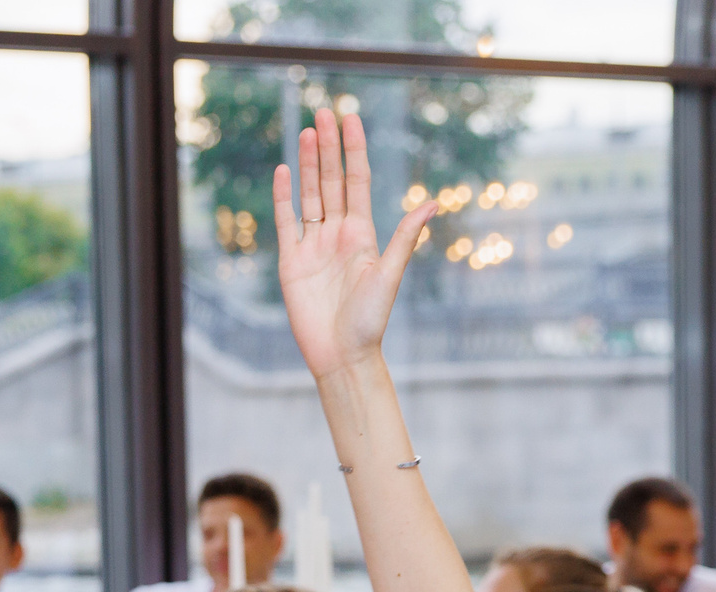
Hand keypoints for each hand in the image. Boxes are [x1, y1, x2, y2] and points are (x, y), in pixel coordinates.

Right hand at [275, 108, 436, 381]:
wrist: (342, 354)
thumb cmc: (370, 321)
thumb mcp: (389, 275)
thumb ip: (405, 238)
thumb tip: (433, 203)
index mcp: (362, 234)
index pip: (357, 181)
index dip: (354, 150)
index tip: (352, 119)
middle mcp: (338, 234)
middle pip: (331, 181)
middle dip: (327, 148)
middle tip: (324, 113)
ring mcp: (313, 245)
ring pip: (310, 195)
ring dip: (306, 164)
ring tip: (306, 132)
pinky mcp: (291, 261)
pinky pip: (287, 222)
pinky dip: (284, 197)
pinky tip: (283, 172)